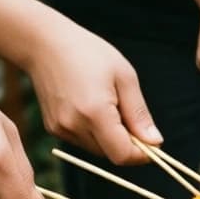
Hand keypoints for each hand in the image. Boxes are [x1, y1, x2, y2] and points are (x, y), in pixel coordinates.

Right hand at [26, 20, 162, 164]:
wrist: (43, 43)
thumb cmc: (88, 53)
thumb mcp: (124, 78)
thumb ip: (139, 114)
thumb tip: (156, 142)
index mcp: (95, 113)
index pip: (123, 155)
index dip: (141, 154)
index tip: (153, 142)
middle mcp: (74, 126)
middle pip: (111, 155)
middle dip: (128, 144)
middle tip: (130, 116)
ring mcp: (61, 129)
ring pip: (98, 150)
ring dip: (111, 138)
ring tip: (110, 106)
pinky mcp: (53, 128)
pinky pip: (83, 141)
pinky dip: (95, 133)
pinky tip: (93, 107)